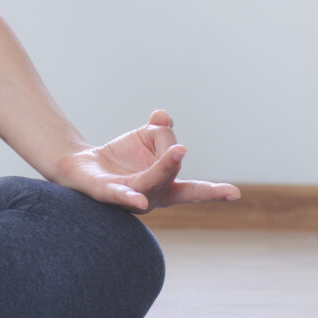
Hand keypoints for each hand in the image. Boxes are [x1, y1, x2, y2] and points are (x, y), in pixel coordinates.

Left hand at [52, 109, 240, 213]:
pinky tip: (138, 201)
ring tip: (176, 152)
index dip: (212, 192)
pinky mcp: (105, 193)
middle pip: (169, 175)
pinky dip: (130, 198)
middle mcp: (150, 197)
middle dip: (173, 157)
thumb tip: (163, 116)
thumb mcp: (146, 137)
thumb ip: (160, 129)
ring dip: (164, 168)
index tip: (235, 194)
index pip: (191, 191)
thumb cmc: (121, 157)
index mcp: (164, 186)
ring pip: (150, 183)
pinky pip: (119, 195)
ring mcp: (129, 198)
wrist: (82, 165)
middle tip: (176, 143)